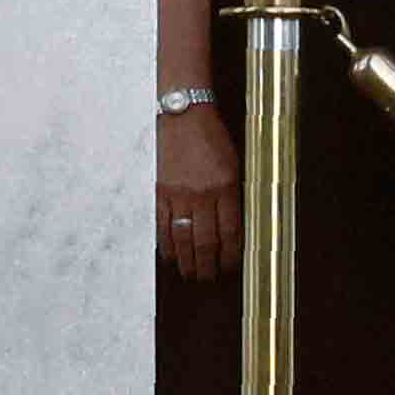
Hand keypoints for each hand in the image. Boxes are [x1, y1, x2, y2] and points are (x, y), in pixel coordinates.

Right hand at [157, 104, 239, 278]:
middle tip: (209, 278)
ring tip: (191, 273)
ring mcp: (178, 194)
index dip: (231, 255)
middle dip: (208, 266)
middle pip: (206, 242)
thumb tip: (235, 226)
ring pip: (183, 239)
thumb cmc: (211, 137)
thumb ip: (233, 195)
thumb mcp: (234, 164)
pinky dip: (166, 245)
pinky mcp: (159, 192)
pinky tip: (171, 256)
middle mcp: (203, 194)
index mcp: (226, 186)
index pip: (231, 232)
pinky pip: (162, 226)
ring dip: (188, 261)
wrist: (183, 115)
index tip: (230, 267)